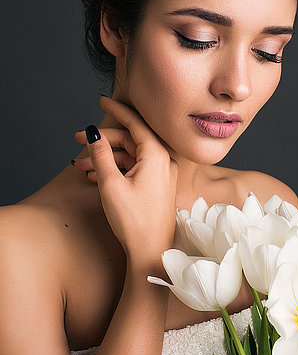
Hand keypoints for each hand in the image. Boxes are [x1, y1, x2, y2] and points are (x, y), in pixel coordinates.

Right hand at [75, 96, 178, 271]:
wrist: (151, 254)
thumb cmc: (134, 222)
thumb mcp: (111, 185)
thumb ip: (101, 156)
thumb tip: (94, 135)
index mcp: (157, 156)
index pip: (136, 123)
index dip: (117, 110)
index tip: (102, 99)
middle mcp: (163, 161)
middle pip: (130, 140)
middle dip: (102, 141)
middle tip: (77, 142)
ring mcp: (161, 174)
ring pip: (130, 155)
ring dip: (105, 158)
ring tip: (80, 166)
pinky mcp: (157, 186)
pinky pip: (134, 169)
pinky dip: (115, 169)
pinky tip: (94, 175)